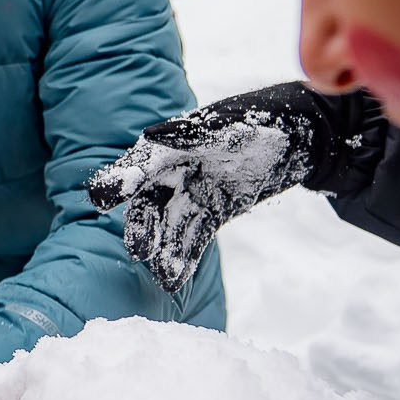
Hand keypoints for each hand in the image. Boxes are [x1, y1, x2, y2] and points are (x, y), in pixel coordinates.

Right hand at [86, 83, 327, 291]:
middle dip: (140, 227)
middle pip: (148, 203)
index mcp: (171, 144)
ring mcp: (193, 194)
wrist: (300, 136)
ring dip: (162, 250)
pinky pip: (193, 238)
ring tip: (162, 275)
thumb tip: (153, 136)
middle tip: (138, 250)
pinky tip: (173, 279)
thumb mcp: (231, 126)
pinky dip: (182, 258)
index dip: (117, 180)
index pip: (137, 164)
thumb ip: (194, 133)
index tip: (98, 199)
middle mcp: (175, 171)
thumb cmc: (262, 120)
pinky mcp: (212, 213)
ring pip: (169, 226)